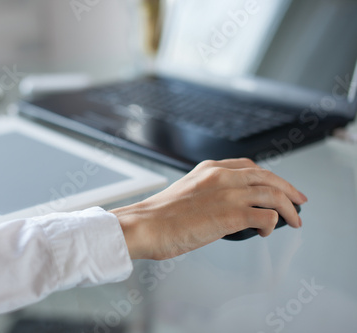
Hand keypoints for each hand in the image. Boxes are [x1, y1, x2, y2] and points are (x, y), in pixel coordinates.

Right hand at [111, 158, 307, 259]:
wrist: (145, 225)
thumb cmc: (158, 215)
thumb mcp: (185, 191)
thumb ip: (207, 192)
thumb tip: (222, 207)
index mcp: (210, 169)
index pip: (249, 166)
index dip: (269, 177)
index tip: (277, 185)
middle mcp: (222, 176)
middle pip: (268, 177)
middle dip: (289, 190)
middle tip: (299, 201)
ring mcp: (228, 194)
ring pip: (273, 194)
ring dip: (289, 209)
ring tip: (294, 220)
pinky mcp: (231, 215)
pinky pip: (266, 217)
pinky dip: (272, 225)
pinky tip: (266, 232)